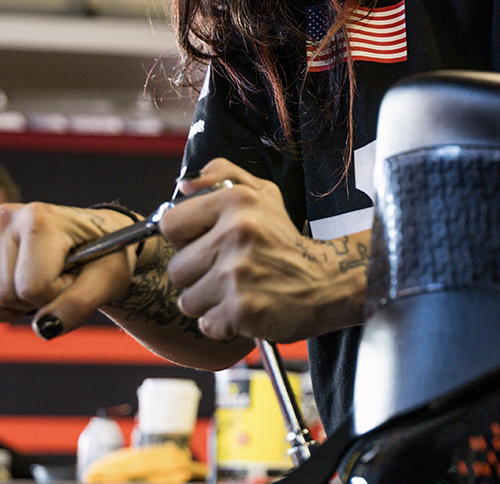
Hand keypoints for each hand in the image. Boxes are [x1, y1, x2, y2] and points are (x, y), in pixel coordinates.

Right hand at [0, 202, 138, 337]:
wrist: (96, 243)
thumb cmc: (104, 258)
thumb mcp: (108, 280)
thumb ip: (80, 305)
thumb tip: (44, 329)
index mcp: (41, 220)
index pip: (31, 286)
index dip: (54, 298)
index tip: (72, 282)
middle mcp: (5, 219)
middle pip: (1, 293)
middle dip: (29, 304)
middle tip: (53, 286)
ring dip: (0, 307)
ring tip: (28, 292)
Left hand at [160, 159, 361, 341]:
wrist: (328, 281)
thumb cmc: (288, 241)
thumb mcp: (263, 194)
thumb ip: (224, 175)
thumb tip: (185, 183)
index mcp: (237, 200)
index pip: (170, 224)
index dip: (186, 238)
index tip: (209, 243)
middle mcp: (236, 233)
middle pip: (177, 268)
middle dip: (198, 275)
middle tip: (230, 270)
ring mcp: (238, 273)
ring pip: (188, 300)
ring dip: (209, 301)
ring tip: (239, 289)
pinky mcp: (242, 308)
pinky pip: (207, 324)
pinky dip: (224, 323)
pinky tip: (247, 307)